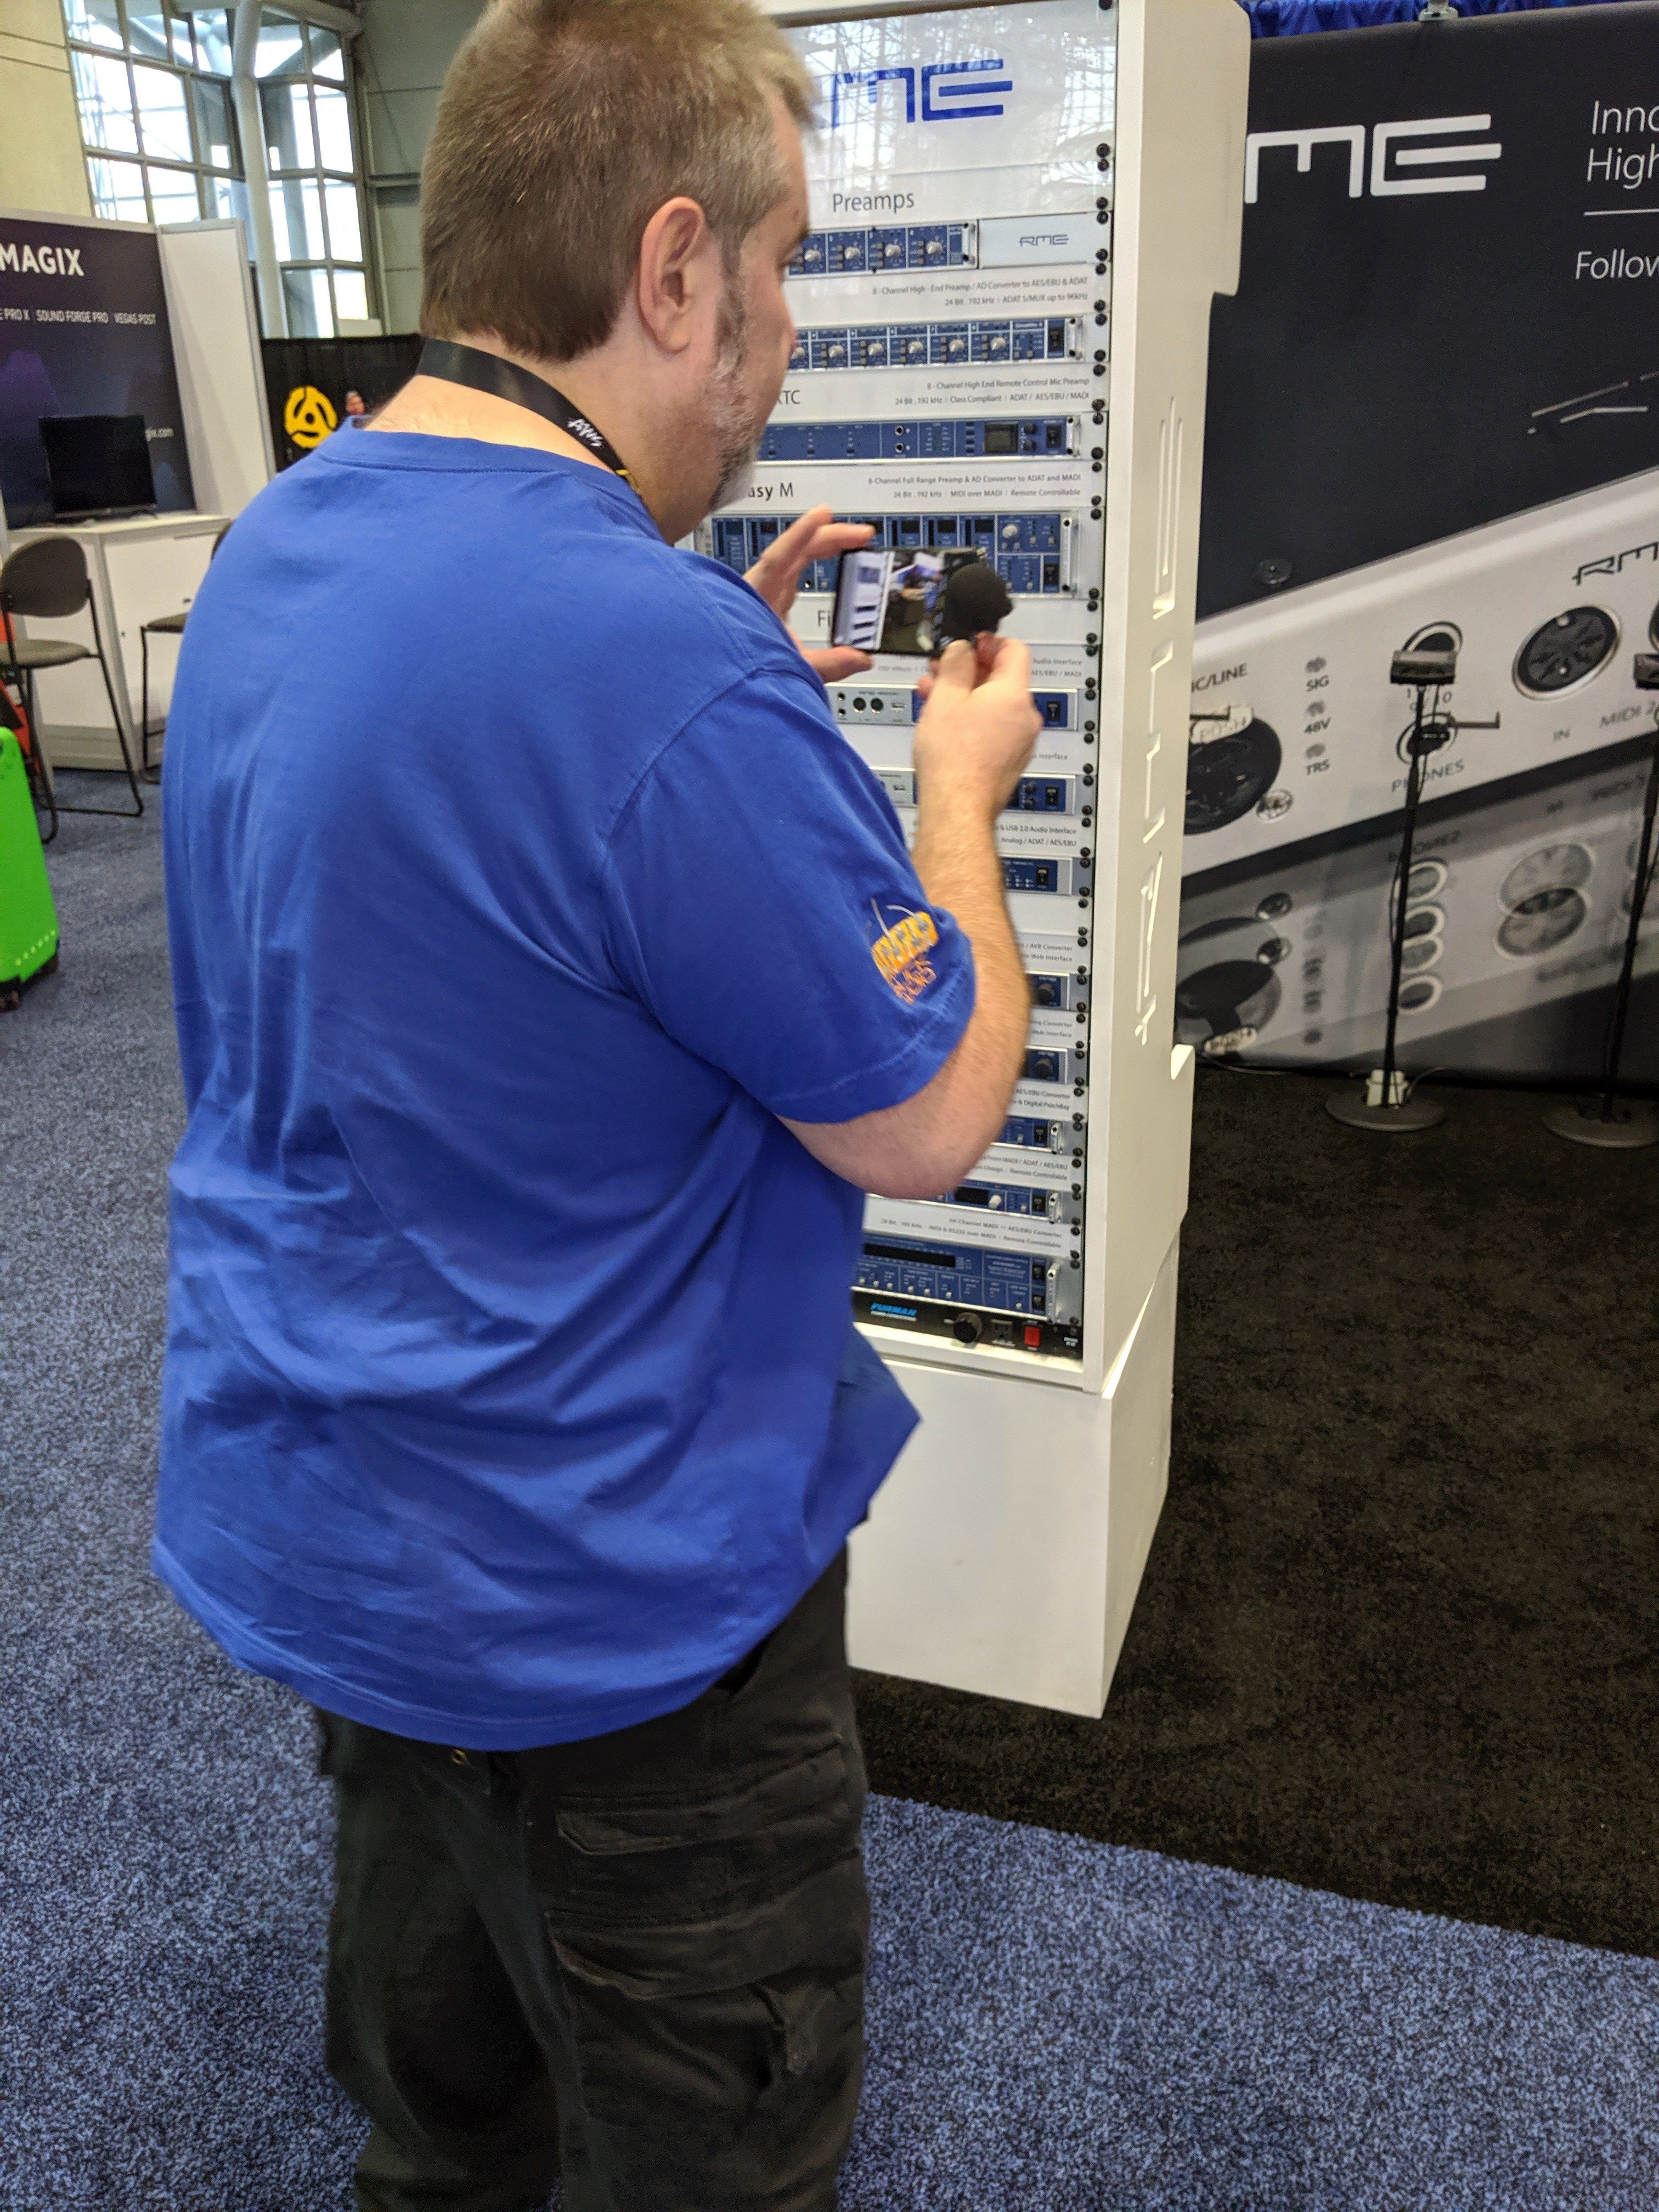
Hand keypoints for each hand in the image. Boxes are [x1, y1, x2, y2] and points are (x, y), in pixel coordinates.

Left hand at [745, 505, 874, 683]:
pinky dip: (812, 559)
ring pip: (795, 558)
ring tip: (852, 539)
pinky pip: (793, 570)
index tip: (823, 514)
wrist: (720, 681)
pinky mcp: (769, 600)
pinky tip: (826, 557)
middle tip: (862, 534)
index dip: (802, 532)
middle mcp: (761, 589)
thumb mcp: (790, 666)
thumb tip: (861, 659)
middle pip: (796, 551)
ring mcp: (764, 592)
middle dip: (830, 537)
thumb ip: (827, 664)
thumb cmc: (740, 668)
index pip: (780, 556)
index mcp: (760, 597)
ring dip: (824, 544)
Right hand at [911, 636, 1040, 821]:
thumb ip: (956, 664)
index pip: (1014, 650)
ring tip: (934, 697)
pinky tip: (946, 724)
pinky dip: (973, 720)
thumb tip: (962, 649)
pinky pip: (994, 730)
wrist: (958, 809)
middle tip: (942, 670)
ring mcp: (1020, 742)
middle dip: (969, 671)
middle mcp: (1025, 718)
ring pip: (994, 706)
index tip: (967, 643)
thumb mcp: (946, 697)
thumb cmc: (953, 760)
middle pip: (1002, 679)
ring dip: (966, 696)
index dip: (988, 641)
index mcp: (1015, 694)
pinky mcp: (1009, 762)